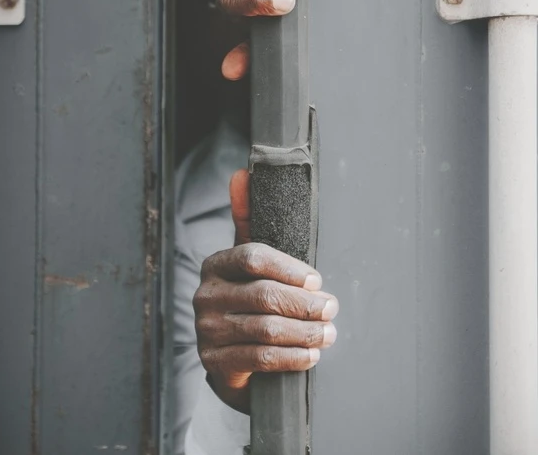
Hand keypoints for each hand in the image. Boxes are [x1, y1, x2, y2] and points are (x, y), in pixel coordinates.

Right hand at [193, 170, 337, 413]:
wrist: (230, 358)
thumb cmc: (248, 300)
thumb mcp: (250, 263)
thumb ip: (250, 220)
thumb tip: (241, 174)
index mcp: (216, 265)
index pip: (253, 257)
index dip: (288, 268)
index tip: (317, 279)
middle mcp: (206, 295)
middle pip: (263, 294)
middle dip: (304, 303)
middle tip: (332, 308)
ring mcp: (207, 330)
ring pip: (265, 328)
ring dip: (304, 332)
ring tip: (328, 333)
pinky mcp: (214, 362)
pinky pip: (259, 357)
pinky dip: (291, 357)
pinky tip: (311, 355)